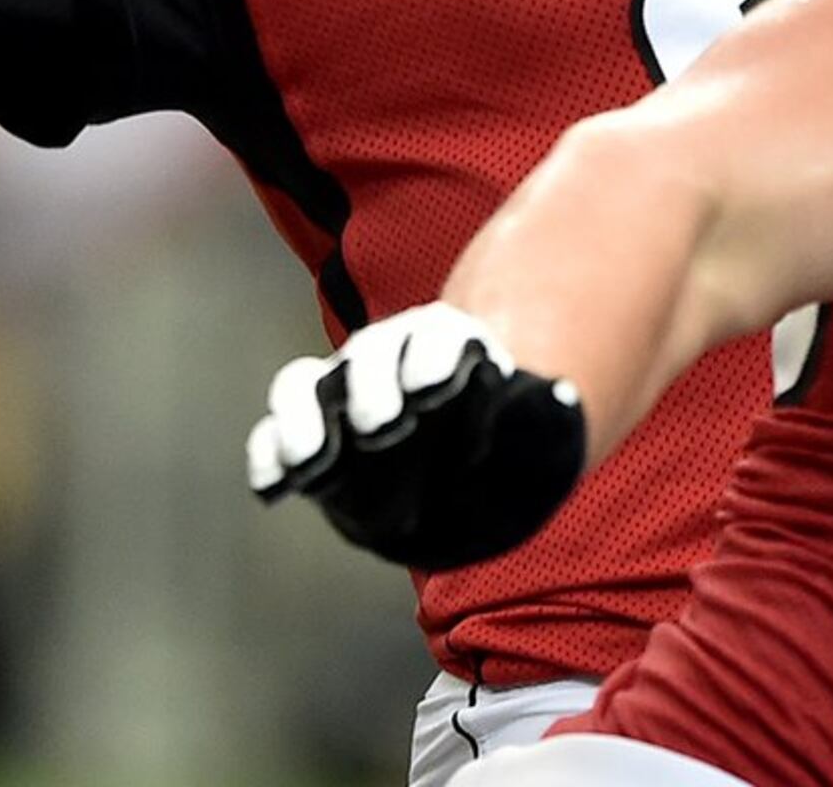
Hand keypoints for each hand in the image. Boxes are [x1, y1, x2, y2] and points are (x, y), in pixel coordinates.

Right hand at [243, 303, 587, 571]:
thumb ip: (534, 416)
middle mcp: (389, 360)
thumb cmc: (507, 430)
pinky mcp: (310, 430)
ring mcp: (341, 391)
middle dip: (373, 387)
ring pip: (307, 386)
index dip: (435, 359)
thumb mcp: (532, 424)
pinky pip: (276, 436)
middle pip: (370, 357)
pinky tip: (274, 490)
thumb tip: (561, 399)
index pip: (438, 342)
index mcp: (450, 349)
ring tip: (315, 462)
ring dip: (306, 421)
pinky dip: (271, 457)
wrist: (471, 445)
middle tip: (385, 426)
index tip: (438, 386)